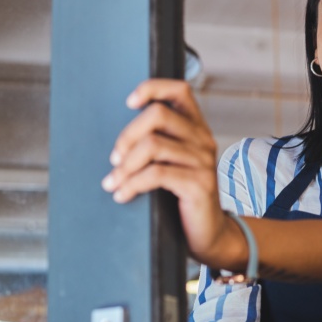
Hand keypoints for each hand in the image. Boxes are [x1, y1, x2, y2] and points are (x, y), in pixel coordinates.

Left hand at [101, 79, 243, 267]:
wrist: (208, 233)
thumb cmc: (184, 197)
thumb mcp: (174, 163)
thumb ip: (159, 143)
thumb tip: (119, 141)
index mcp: (197, 128)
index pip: (179, 90)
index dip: (152, 88)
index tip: (129, 102)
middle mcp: (203, 139)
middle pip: (158, 114)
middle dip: (127, 135)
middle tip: (114, 158)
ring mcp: (203, 161)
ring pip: (153, 145)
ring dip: (125, 166)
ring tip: (114, 181)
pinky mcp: (199, 184)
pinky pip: (156, 174)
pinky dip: (132, 184)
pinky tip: (123, 194)